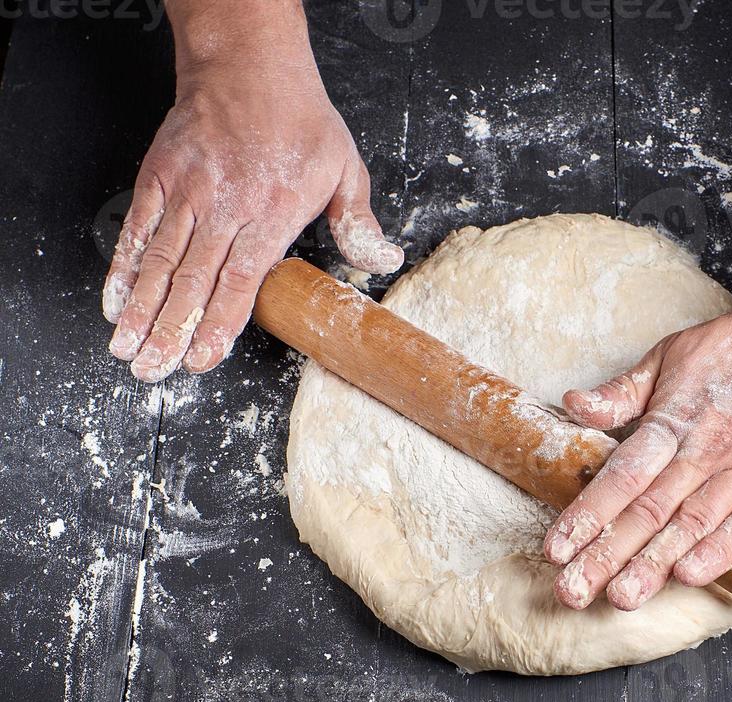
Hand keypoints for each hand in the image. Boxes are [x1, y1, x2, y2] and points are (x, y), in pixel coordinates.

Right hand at [102, 47, 402, 381]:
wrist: (248, 64)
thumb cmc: (299, 118)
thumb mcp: (345, 169)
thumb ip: (358, 222)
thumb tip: (382, 261)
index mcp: (270, 213)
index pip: (241, 281)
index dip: (218, 324)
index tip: (202, 359)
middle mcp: (224, 207)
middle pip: (192, 281)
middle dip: (170, 331)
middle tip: (153, 370)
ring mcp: (187, 192)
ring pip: (158, 261)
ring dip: (140, 311)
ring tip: (127, 349)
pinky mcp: (159, 177)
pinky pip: (137, 229)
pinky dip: (121, 267)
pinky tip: (113, 301)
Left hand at [543, 291, 731, 610]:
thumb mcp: (673, 354)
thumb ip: (623, 391)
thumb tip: (572, 405)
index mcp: (672, 422)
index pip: (619, 477)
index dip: (585, 515)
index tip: (555, 550)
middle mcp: (704, 451)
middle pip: (647, 511)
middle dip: (606, 556)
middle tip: (573, 592)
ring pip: (693, 524)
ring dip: (656, 563)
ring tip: (623, 597)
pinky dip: (723, 549)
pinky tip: (693, 574)